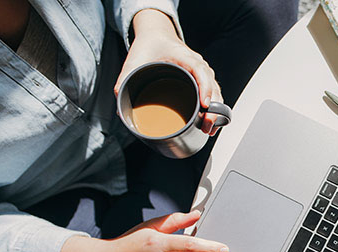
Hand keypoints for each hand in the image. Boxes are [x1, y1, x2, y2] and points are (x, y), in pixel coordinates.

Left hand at [114, 9, 223, 134]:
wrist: (156, 36)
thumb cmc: (149, 46)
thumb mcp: (134, 61)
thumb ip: (124, 81)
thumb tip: (121, 110)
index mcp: (184, 56)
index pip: (201, 71)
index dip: (205, 88)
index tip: (205, 104)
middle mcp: (198, 65)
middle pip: (213, 86)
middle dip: (214, 107)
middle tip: (206, 125)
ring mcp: (202, 73)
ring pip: (216, 93)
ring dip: (216, 111)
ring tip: (208, 129)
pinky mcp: (201, 81)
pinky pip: (213, 95)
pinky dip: (214, 109)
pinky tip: (210, 123)